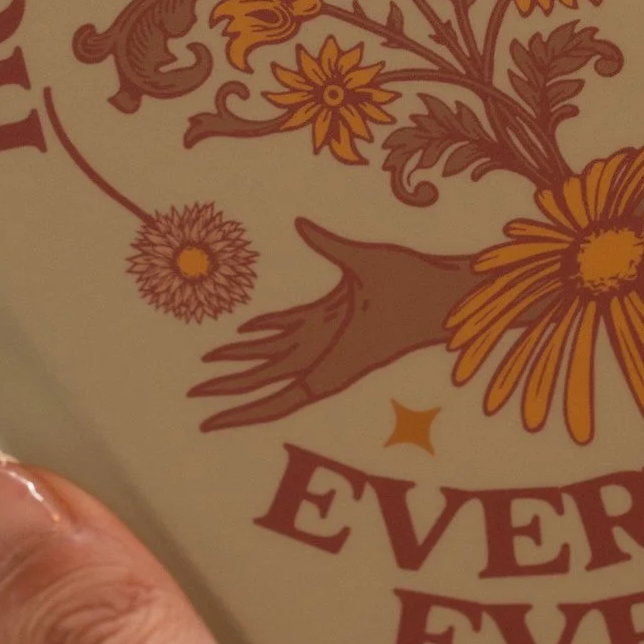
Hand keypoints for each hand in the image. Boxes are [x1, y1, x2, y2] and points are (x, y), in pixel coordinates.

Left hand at [187, 218, 476, 432]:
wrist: (449, 294)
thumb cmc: (416, 283)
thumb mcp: (370, 263)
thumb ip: (330, 246)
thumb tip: (301, 225)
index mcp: (335, 357)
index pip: (280, 394)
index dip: (244, 409)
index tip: (211, 419)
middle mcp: (328, 353)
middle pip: (268, 379)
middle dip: (231, 388)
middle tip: (194, 393)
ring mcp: (331, 337)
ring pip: (277, 356)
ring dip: (244, 361)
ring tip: (207, 364)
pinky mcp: (338, 319)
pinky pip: (295, 331)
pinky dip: (268, 330)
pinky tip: (245, 330)